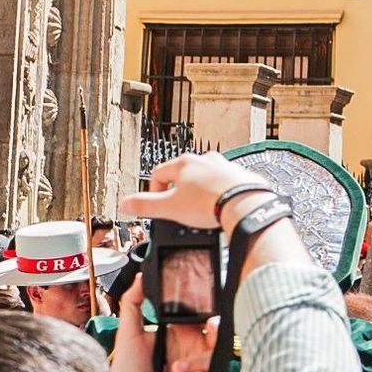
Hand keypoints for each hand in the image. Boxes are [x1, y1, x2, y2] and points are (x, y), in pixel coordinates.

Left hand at [106, 275, 216, 371]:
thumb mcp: (128, 335)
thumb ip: (133, 303)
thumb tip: (141, 275)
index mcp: (180, 337)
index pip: (204, 321)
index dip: (212, 316)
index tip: (209, 314)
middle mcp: (191, 353)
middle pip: (217, 340)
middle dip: (216, 334)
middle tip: (210, 329)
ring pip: (215, 362)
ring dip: (200, 362)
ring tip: (176, 368)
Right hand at [121, 152, 271, 236]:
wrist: (245, 204)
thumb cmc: (210, 203)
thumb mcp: (169, 208)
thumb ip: (145, 206)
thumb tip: (126, 204)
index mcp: (184, 163)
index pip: (158, 174)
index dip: (153, 192)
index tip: (158, 206)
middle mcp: (205, 160)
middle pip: (181, 176)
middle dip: (177, 194)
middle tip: (178, 210)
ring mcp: (223, 166)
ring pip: (203, 179)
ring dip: (198, 194)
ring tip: (199, 211)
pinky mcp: (239, 176)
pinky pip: (222, 184)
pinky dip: (217, 195)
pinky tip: (218, 208)